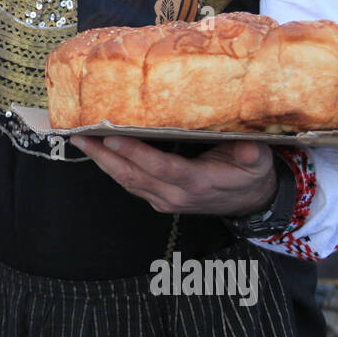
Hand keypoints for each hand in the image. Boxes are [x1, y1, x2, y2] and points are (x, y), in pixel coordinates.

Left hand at [70, 136, 276, 216]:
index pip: (161, 168)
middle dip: (103, 155)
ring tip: (80, 140)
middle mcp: (176, 195)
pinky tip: (97, 151)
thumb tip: (247, 146)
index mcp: (198, 183)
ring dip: (101, 161)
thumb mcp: (258, 162)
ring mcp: (164, 200)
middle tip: (79, 135)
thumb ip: (251, 154)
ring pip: (126, 181)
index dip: (136, 153)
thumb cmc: (251, 174)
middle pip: (133, 175)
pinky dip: (111, 167)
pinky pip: (129, 183)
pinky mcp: (158, 199)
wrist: (249, 201)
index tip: (113, 136)